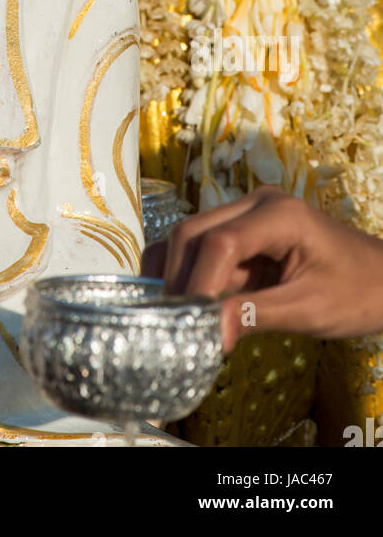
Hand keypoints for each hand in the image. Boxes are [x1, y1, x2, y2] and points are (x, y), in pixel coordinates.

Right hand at [142, 186, 382, 350]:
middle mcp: (256, 203)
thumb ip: (256, 315)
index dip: (199, 283)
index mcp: (280, 214)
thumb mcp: (310, 310)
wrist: (381, 280)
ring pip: (192, 239)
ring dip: (181, 277)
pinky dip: (190, 274)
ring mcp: (247, 214)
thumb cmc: (357, 292)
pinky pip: (204, 249)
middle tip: (175, 324)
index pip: (220, 242)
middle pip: (194, 232)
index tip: (191, 325)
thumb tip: (209, 334)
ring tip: (178, 318)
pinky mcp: (243, 232)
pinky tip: (184, 302)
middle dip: (180, 278)